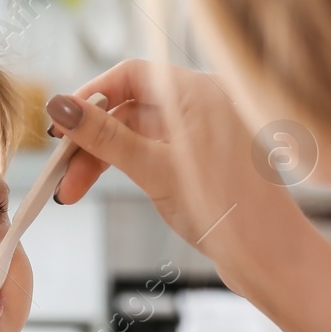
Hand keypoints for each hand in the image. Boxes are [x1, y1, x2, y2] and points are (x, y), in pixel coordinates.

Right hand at [47, 59, 330, 331]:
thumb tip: (60, 108)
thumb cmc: (226, 210)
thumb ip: (105, 137)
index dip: (90, 96)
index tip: (59, 124)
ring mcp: (203, 135)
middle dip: (90, 138)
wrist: (271, 257)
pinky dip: (125, 168)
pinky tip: (101, 187)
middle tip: (59, 170)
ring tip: (71, 191)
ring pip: (136, 134)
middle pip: (129, 106)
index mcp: (199, 92)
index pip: (131, 74)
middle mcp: (203, 105)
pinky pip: (152, 153)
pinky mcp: (201, 164)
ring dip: (101, 159)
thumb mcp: (153, 169)